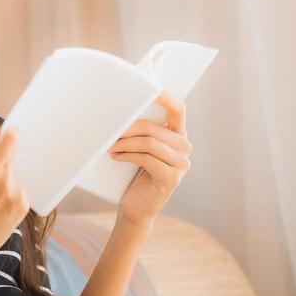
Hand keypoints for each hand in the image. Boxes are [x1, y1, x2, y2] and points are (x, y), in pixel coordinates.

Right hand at [0, 122, 29, 280]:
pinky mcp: (24, 207)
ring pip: (14, 174)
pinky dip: (10, 192)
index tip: (9, 130)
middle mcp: (7, 185)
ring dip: (5, 178)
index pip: (9, 143)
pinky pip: (19, 189)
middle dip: (0, 162)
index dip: (9, 134)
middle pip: (10, 158)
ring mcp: (18, 197)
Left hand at [107, 89, 190, 227]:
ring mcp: (181, 165)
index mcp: (178, 136)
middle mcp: (184, 148)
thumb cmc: (133, 175)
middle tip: (110, 131)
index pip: (178, 110)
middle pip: (156, 128)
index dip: (165, 97)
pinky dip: (128, 156)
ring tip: (111, 147)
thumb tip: (121, 110)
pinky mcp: (172, 178)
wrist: (135, 208)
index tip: (149, 87)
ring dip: (126, 143)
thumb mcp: (138, 149)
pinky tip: (116, 157)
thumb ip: (140, 132)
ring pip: (151, 143)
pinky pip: (148, 159)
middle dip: (130, 127)